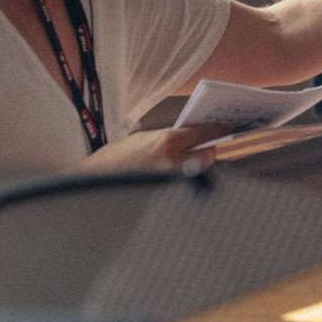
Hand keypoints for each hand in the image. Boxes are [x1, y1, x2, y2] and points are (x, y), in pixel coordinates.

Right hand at [80, 124, 228, 172]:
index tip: (226, 126)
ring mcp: (172, 181)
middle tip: (210, 145)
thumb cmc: (115, 159)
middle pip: (209, 155)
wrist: (95, 181)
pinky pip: (188, 185)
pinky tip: (186, 175)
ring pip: (200, 172)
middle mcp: (173, 162)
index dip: (218, 129)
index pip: (204, 132)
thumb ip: (170, 137)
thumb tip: (192, 136)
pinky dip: (190, 179)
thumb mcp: (143, 138)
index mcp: (167, 141)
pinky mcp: (168, 195)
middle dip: (211, 150)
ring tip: (197, 160)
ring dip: (201, 166)